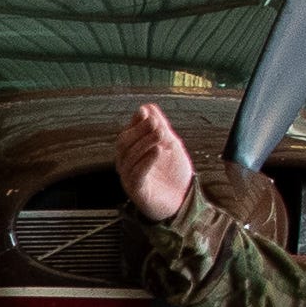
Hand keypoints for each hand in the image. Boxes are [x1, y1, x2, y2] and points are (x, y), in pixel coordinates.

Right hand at [117, 101, 196, 225]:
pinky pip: (136, 174)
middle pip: (123, 143)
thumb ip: (160, 126)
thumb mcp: (170, 144)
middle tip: (154, 123)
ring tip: (160, 134)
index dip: (134, 122)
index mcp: (132, 151)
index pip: (127, 132)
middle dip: (139, 131)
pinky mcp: (137, 191)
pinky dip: (146, 161)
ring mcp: (129, 178)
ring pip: (128, 157)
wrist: (182, 199)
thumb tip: (148, 107)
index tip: (145, 112)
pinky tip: (156, 151)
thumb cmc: (173, 174)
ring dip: (144, 143)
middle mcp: (127, 164)